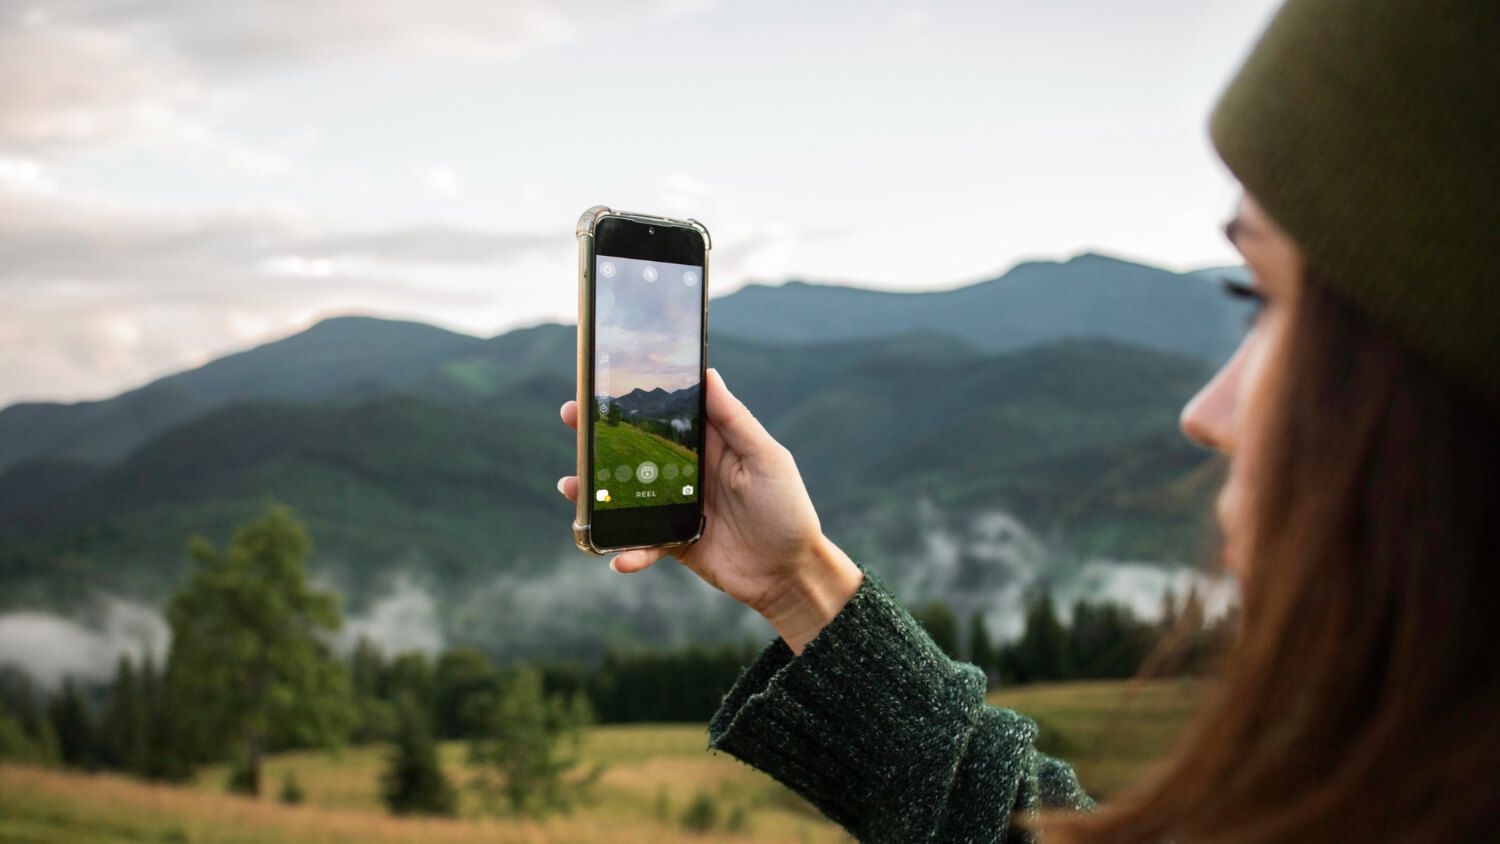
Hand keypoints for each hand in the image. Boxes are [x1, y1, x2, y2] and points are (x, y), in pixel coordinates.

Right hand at [557, 368, 862, 652]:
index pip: (668, 413)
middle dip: (601, 436)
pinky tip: (618, 558)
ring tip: (570, 486)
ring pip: (629, 494)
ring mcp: (679, 508)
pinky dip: (629, 551)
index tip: (604, 382)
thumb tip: (708, 375)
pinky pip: (643, 543)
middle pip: (637, 449)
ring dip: (597, 492)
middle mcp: (690, 472)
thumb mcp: (767, 459)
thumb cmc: (787, 510)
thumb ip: (735, 421)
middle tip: (571, 417)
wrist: (791, 574)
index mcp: (711, 445)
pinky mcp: (676, 543)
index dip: (638, 398)